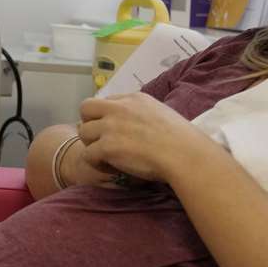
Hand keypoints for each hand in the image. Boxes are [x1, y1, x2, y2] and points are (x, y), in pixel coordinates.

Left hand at [76, 93, 218, 184]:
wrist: (184, 154)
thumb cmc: (182, 140)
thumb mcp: (161, 113)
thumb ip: (142, 114)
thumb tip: (136, 125)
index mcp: (134, 98)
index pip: (106, 102)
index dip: (105, 117)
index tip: (114, 132)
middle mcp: (119, 108)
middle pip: (86, 108)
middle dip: (89, 124)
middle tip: (101, 140)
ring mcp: (111, 126)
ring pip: (83, 132)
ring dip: (92, 145)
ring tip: (107, 157)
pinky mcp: (107, 146)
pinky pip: (88, 154)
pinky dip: (96, 163)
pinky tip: (111, 168)